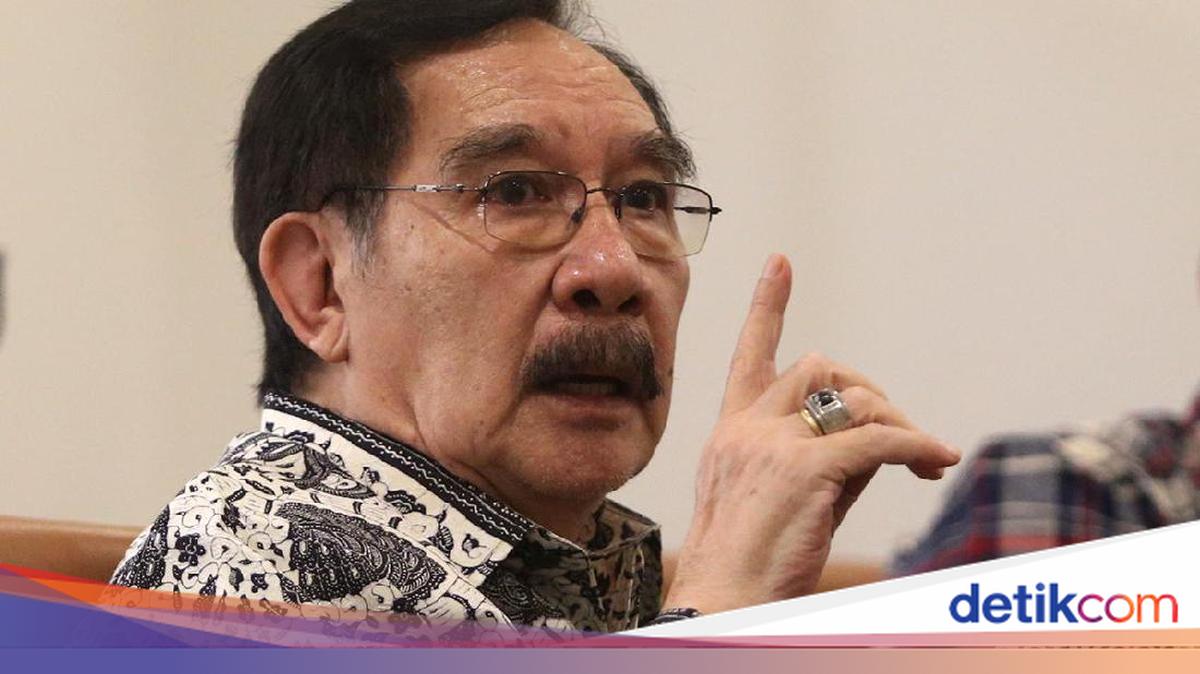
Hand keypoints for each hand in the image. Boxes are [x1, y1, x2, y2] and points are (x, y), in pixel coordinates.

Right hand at [663, 254, 959, 614]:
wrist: (721, 604)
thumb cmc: (749, 567)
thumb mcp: (778, 501)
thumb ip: (818, 459)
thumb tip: (878, 441)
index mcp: (731, 433)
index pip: (749, 356)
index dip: (767, 306)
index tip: (781, 263)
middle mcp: (746, 428)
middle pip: (820, 368)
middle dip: (872, 393)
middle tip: (906, 437)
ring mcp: (772, 445)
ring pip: (855, 400)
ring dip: (902, 426)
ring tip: (925, 465)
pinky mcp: (803, 469)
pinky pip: (879, 441)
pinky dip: (917, 450)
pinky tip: (935, 465)